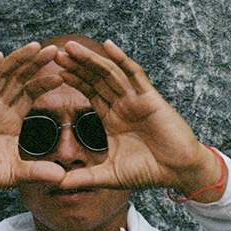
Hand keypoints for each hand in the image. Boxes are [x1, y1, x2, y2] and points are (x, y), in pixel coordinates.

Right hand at [0, 43, 67, 218]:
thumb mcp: (13, 173)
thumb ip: (36, 172)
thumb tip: (62, 177)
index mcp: (11, 118)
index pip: (30, 93)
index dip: (44, 83)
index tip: (63, 76)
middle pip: (18, 78)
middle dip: (35, 64)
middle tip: (54, 50)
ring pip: (0, 75)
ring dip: (16, 60)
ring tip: (34, 47)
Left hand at [54, 40, 224, 199]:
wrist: (178, 172)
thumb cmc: (148, 173)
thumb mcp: (109, 176)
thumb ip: (83, 177)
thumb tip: (56, 184)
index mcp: (112, 118)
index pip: (89, 93)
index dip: (73, 81)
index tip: (52, 71)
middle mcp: (122, 104)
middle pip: (95, 78)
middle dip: (76, 65)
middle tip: (55, 52)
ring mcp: (136, 99)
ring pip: (110, 73)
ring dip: (90, 59)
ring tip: (70, 47)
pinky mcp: (150, 98)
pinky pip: (134, 74)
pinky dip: (122, 59)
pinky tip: (108, 45)